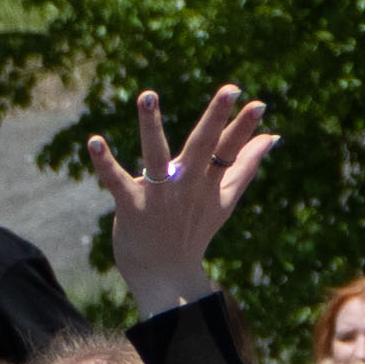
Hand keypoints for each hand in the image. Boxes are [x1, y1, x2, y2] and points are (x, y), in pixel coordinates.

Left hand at [85, 86, 274, 318]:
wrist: (165, 275)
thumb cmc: (194, 232)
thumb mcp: (225, 200)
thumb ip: (246, 167)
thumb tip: (271, 137)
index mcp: (208, 182)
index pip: (229, 150)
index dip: (243, 128)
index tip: (258, 104)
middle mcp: (186, 185)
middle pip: (203, 146)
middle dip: (216, 117)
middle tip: (231, 89)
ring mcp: (158, 195)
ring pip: (155, 154)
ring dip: (150, 124)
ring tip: (147, 95)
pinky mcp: (131, 205)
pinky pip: (116, 180)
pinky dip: (104, 162)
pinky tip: (94, 140)